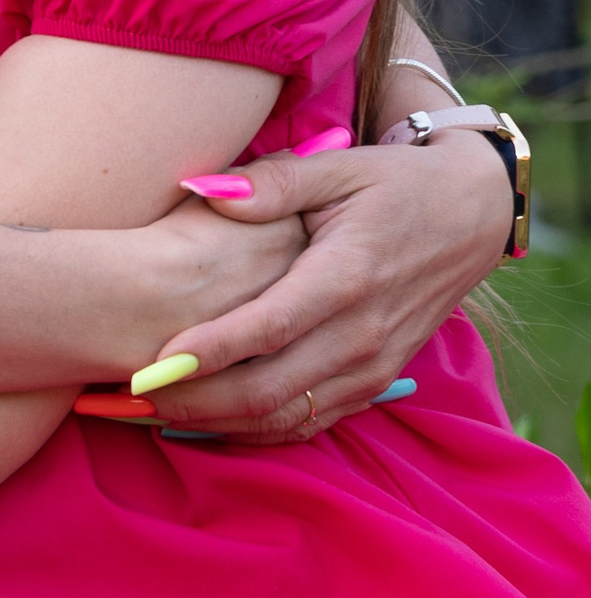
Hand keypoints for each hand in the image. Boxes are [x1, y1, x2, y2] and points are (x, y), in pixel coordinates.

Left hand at [143, 125, 511, 440]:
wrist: (471, 217)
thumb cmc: (395, 185)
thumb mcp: (341, 167)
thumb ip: (273, 183)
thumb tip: (205, 189)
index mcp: (348, 277)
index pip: (269, 329)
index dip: (208, 351)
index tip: (149, 364)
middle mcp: (362, 334)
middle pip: (268, 389)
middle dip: (192, 402)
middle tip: (125, 398)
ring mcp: (372, 367)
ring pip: (285, 417)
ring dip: (215, 423)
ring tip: (147, 415)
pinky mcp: (375, 383)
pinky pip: (309, 423)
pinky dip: (254, 430)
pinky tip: (203, 422)